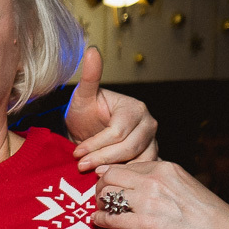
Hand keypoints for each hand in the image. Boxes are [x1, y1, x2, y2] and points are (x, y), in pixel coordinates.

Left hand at [64, 47, 159, 170]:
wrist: (88, 132)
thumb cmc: (85, 114)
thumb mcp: (82, 96)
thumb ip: (89, 76)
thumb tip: (92, 49)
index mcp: (135, 109)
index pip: (118, 132)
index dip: (96, 144)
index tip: (77, 153)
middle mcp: (149, 124)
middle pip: (129, 148)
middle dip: (102, 158)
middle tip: (81, 166)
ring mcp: (152, 142)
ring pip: (136, 162)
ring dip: (113, 170)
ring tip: (92, 175)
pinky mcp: (149, 158)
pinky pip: (140, 172)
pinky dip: (124, 177)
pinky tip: (106, 179)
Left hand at [90, 160, 228, 228]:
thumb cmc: (203, 213)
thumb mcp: (184, 183)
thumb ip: (161, 177)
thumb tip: (137, 176)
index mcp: (164, 168)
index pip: (124, 165)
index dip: (112, 176)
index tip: (110, 185)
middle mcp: (153, 181)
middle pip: (109, 176)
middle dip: (100, 187)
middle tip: (101, 199)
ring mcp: (147, 202)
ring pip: (105, 195)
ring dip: (99, 204)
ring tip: (102, 211)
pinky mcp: (142, 225)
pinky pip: (109, 219)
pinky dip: (100, 221)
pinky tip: (100, 223)